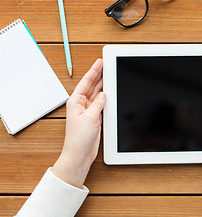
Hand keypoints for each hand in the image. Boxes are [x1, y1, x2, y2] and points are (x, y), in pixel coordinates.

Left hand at [52, 59, 105, 187]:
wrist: (79, 153)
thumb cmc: (79, 138)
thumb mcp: (91, 117)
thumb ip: (98, 103)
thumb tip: (103, 94)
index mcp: (76, 102)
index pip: (86, 82)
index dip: (94, 71)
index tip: (100, 62)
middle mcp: (81, 104)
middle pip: (92, 86)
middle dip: (99, 75)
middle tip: (106, 65)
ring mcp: (88, 111)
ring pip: (97, 94)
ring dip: (103, 86)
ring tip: (110, 75)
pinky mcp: (94, 117)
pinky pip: (101, 103)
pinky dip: (106, 98)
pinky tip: (110, 92)